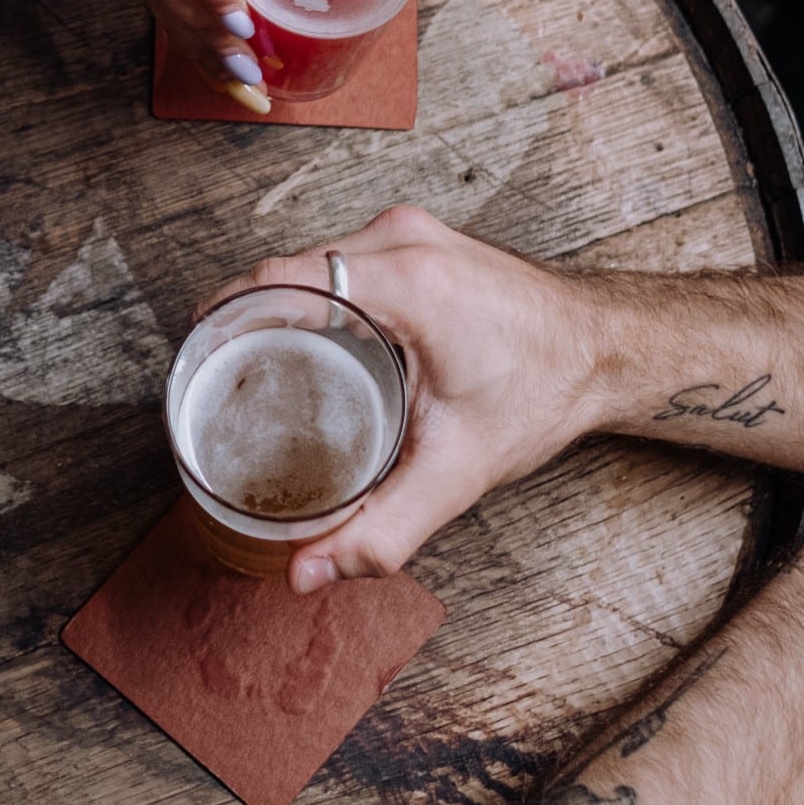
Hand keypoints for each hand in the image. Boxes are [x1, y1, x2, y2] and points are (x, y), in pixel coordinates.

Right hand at [224, 206, 612, 590]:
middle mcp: (402, 240)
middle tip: (212, 383)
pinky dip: (311, 299)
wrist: (609, 348)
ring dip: (275, 308)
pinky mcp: (418, 242)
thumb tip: (309, 571)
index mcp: (405, 279)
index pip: (279, 278)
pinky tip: (299, 344)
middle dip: (242, 321)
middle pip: (286, 270)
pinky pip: (338, 262)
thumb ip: (382, 528)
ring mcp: (410, 233)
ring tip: (244, 367)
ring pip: (311, 263)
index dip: (222, 316)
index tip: (193, 361)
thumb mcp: (458, 470)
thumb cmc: (546, 391)